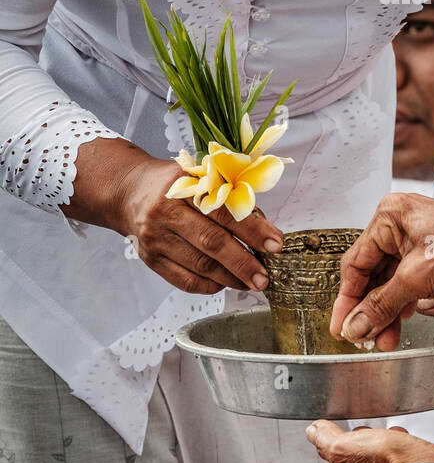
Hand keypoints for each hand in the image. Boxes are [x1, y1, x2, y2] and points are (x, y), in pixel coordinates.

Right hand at [110, 152, 282, 294]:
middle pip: (211, 243)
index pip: (224, 212)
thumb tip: (263, 229)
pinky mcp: (150, 259)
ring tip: (251, 282)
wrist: (129, 192)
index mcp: (184, 187)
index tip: (275, 244)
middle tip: (265, 277)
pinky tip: (225, 283)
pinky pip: (184, 280)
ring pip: (199, 266)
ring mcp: (156, 238)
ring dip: (230, 278)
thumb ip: (230, 199)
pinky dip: (209, 285)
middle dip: (243, 263)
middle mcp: (166, 213)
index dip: (253, 230)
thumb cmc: (173, 184)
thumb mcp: (201, 178)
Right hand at [329, 193, 433, 350]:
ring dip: (386, 311)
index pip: (356, 262)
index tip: (341, 326)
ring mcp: (418, 239)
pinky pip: (407, 282)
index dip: (347, 298)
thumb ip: (382, 305)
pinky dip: (402, 303)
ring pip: (390, 281)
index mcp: (390, 215)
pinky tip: (400, 323)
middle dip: (369, 308)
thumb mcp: (417, 279)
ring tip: (384, 339)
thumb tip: (355, 326)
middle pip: (372, 273)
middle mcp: (400, 223)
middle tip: (363, 338)